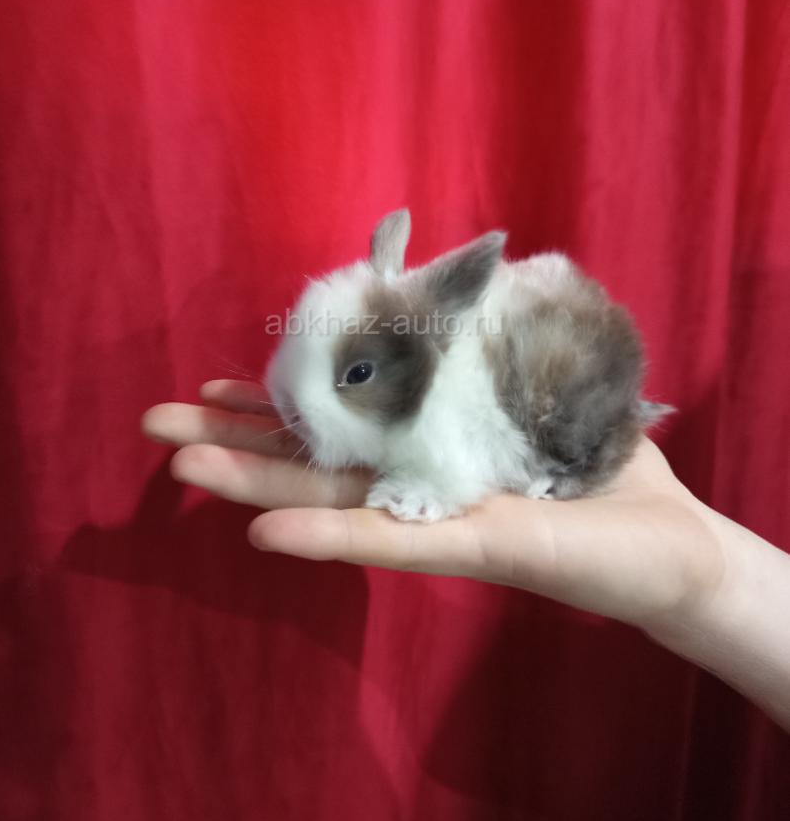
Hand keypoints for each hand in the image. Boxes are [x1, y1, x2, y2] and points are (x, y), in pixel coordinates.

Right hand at [141, 379, 725, 631]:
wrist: (667, 539)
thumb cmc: (601, 459)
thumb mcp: (534, 381)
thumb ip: (480, 347)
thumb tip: (442, 278)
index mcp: (421, 446)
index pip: (333, 427)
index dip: (274, 407)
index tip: (214, 384)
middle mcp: (415, 483)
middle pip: (313, 462)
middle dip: (234, 444)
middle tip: (153, 423)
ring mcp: (437, 515)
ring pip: (333, 500)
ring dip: (256, 487)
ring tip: (180, 467)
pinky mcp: (475, 542)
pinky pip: (394, 538)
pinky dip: (329, 536)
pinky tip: (262, 533)